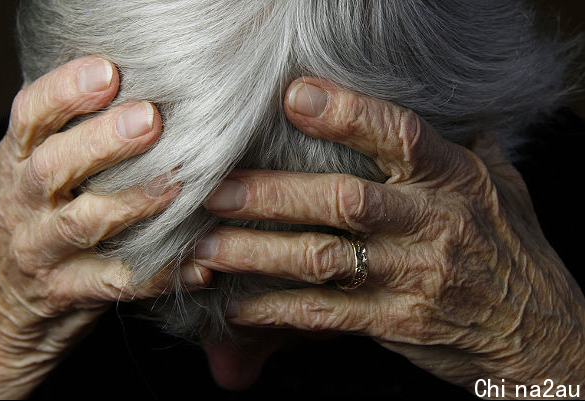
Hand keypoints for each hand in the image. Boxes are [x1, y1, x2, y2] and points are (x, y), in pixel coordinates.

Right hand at [0, 57, 210, 398]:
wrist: (4, 302)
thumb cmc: (37, 220)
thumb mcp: (35, 172)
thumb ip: (70, 134)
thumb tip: (134, 82)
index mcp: (17, 163)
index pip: (29, 117)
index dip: (64, 92)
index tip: (109, 71)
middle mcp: (24, 204)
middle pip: (52, 167)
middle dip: (101, 141)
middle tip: (150, 119)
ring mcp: (42, 251)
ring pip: (82, 223)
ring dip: (131, 202)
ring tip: (175, 186)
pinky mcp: (68, 291)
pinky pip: (116, 283)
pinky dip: (159, 274)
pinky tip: (198, 265)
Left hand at [195, 77, 584, 393]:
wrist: (538, 333)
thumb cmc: (513, 254)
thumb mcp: (501, 188)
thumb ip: (461, 147)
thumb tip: (440, 102)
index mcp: (456, 182)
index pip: (402, 137)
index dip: (349, 115)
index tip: (295, 97)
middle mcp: (430, 226)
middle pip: (342, 201)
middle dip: (272, 194)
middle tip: (216, 188)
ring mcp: (411, 277)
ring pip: (322, 259)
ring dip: (257, 252)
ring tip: (205, 247)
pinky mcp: (395, 322)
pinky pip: (326, 314)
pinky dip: (275, 310)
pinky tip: (236, 306)